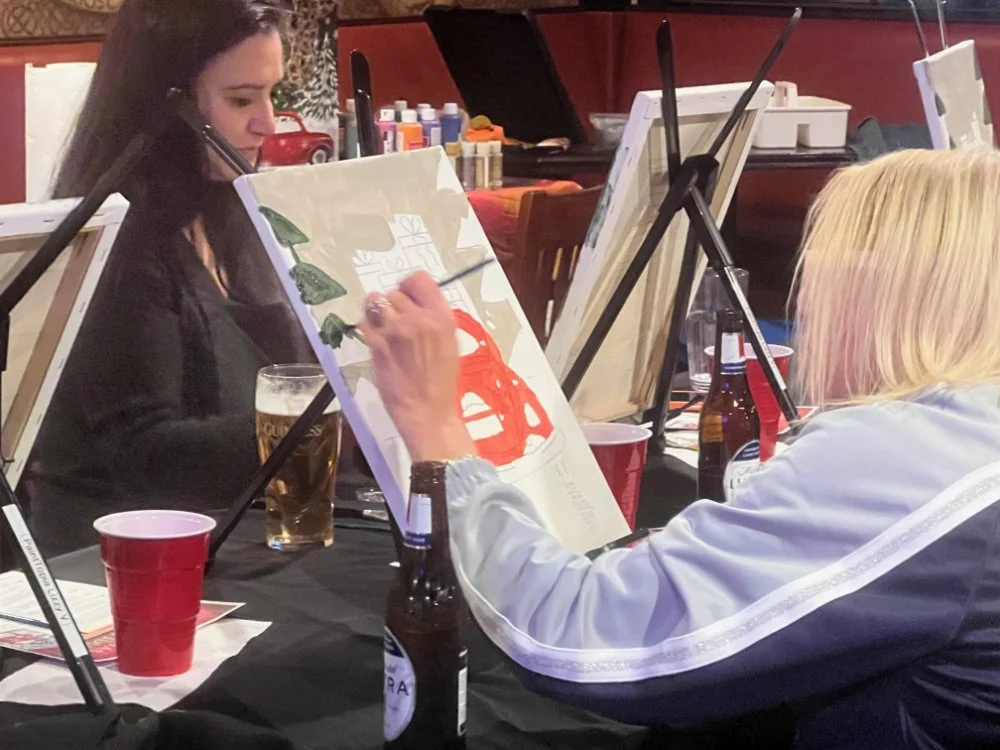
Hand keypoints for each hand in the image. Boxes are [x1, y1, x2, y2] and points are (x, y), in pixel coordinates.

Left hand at [358, 272, 476, 462]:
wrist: (429, 413)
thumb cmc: (442, 383)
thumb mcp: (449, 343)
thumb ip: (432, 320)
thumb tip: (413, 304)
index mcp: (442, 317)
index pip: (418, 279)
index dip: (408, 286)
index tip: (406, 297)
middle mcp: (419, 319)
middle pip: (394, 292)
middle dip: (392, 304)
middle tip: (395, 322)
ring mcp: (396, 331)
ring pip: (375, 303)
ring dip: (375, 312)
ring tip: (382, 328)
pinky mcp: (377, 345)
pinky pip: (364, 323)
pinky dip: (367, 329)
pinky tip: (375, 341)